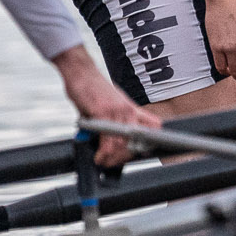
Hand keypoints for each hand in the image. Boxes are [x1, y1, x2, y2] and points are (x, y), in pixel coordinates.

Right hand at [52, 46, 159, 165]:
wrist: (81, 71)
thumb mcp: (110, 105)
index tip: (144, 153)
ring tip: (104, 162)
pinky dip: (104, 152)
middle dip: (126, 156)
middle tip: (114, 163)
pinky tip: (99, 156)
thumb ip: (111, 123)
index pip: (154, 126)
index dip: (154, 141)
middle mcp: (128, 110)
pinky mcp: (103, 112)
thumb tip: (107, 144)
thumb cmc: (93, 89)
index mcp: (132, 108)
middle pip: (138, 140)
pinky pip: (108, 139)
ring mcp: (117, 111)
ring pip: (123, 143)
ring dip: (113, 157)